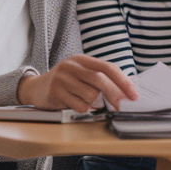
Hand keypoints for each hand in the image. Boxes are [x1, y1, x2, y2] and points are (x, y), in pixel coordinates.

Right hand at [17, 55, 137, 111]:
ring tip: (94, 104)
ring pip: (90, 94)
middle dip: (114, 94)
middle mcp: (71, 66)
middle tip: (121, 106)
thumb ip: (99, 79)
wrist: (36, 88)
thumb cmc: (65, 83)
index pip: (107, 67)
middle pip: (99, 79)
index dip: (123, 81)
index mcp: (82, 60)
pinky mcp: (55, 92)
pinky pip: (78, 105)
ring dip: (97, 104)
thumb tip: (124, 92)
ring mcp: (62, 78)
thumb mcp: (80, 74)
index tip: (133, 94)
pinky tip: (81, 106)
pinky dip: (85, 109)